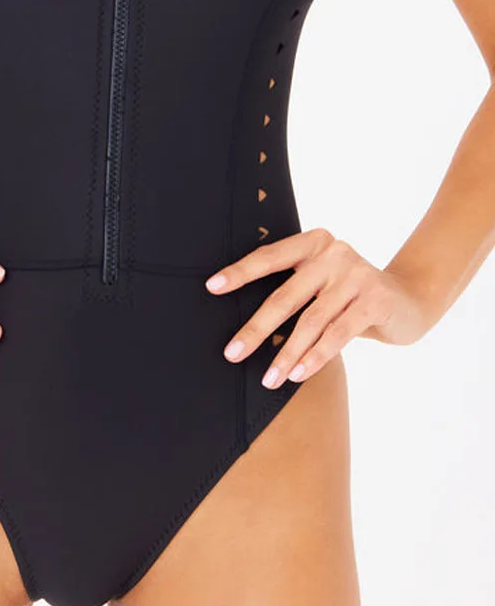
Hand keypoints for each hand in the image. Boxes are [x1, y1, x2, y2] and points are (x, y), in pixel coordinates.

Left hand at [204, 227, 432, 388]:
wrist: (410, 299)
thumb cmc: (351, 296)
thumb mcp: (322, 283)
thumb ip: (294, 290)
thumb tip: (246, 323)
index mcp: (314, 243)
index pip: (270, 257)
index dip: (240, 273)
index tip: (212, 287)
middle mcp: (334, 253)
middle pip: (285, 295)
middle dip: (256, 328)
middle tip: (232, 353)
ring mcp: (356, 274)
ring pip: (311, 321)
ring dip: (287, 353)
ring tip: (269, 379)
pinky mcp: (376, 299)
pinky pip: (338, 333)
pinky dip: (316, 356)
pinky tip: (298, 374)